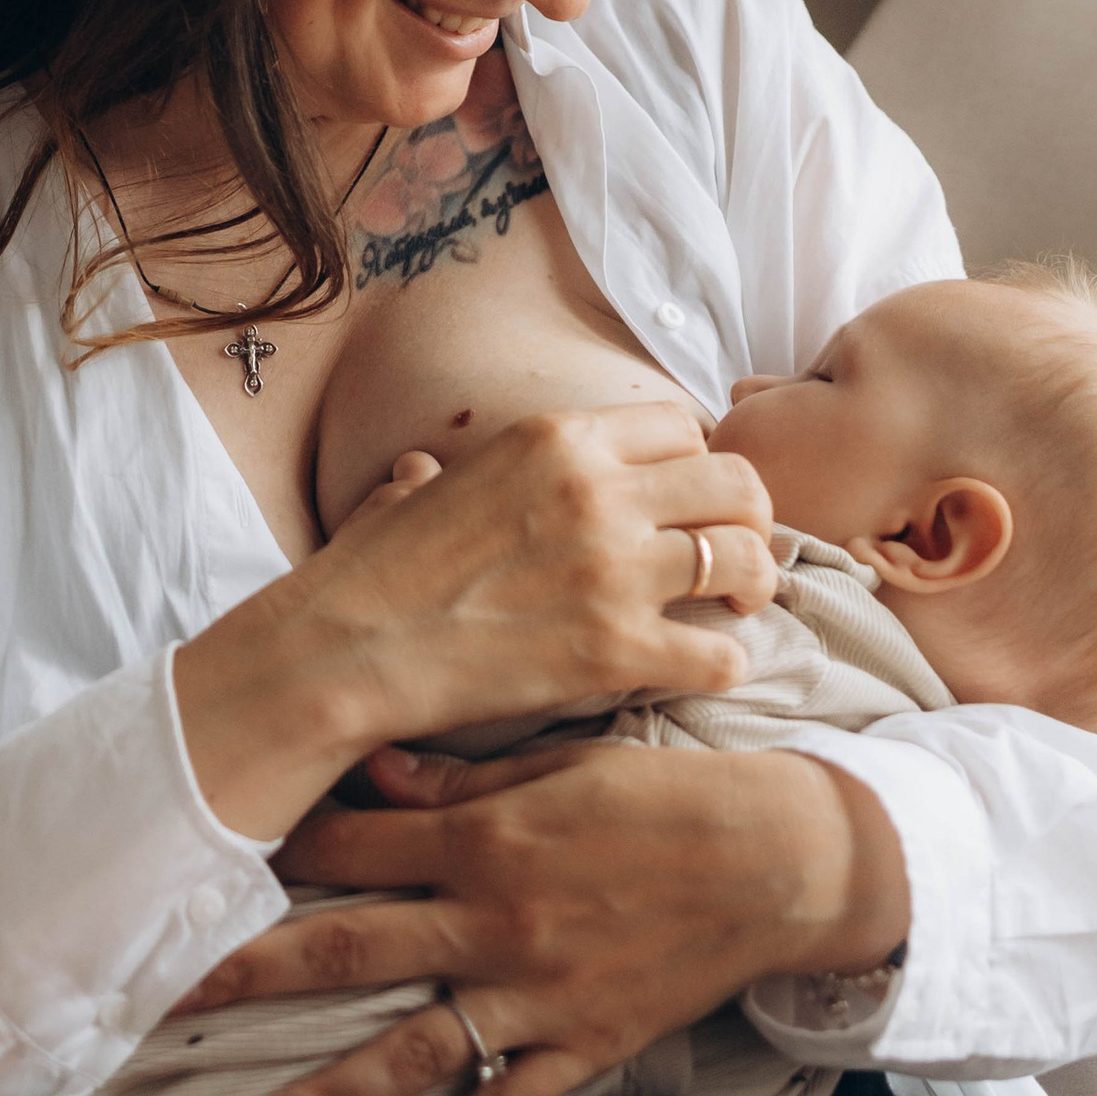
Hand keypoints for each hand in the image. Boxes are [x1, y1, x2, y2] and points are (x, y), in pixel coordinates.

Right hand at [175, 410, 780, 842]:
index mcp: (554, 438)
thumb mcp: (418, 489)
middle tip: (732, 557)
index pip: (683, 426)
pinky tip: (700, 669)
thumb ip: (449, 472)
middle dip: (746, 519)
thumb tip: (424, 471)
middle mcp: (597, 490)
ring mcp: (612, 570)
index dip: (694, 466)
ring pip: (747, 558)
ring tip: (734, 610)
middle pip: (737, 483)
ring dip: (751, 587)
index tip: (683, 504)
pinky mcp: (615, 650)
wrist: (345, 648)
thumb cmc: (371, 572)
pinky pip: (722, 653)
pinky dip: (724, 665)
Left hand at [186, 739, 908, 1095]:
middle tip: (164, 1003)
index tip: (198, 870)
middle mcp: (498, 919)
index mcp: (485, 834)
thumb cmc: (661, 793)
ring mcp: (539, 992)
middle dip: (251, 975)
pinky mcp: (584, 1045)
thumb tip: (363, 760)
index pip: (350, 847)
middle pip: (349, 949)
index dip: (272, 855)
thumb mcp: (558, 757)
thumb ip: (455, 771)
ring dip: (327, 1095)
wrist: (778, 860)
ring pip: (413, 1051)